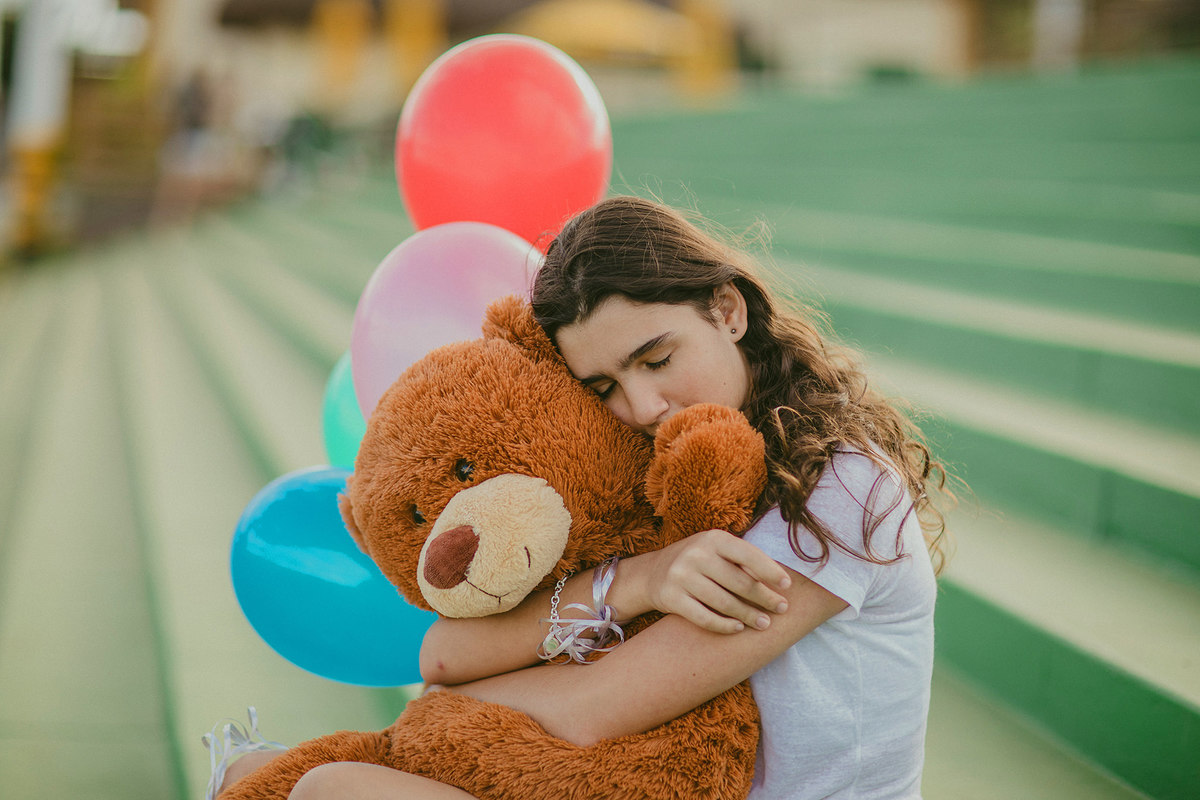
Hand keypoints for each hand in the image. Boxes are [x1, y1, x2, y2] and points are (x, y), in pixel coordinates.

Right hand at [635, 529, 791, 633]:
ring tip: (764, 624)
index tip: (787, 586)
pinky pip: (704, 617)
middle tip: (781, 609)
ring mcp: (681, 576)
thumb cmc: (698, 562)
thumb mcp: (716, 550)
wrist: (652, 573)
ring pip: (724, 602)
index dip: (770, 571)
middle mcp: (696, 554)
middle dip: (764, 598)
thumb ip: (742, 560)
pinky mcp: (671, 597)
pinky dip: (724, 625)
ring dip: (748, 616)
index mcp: (713, 538)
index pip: (748, 555)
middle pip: (739, 582)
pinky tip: (738, 629)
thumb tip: (780, 580)